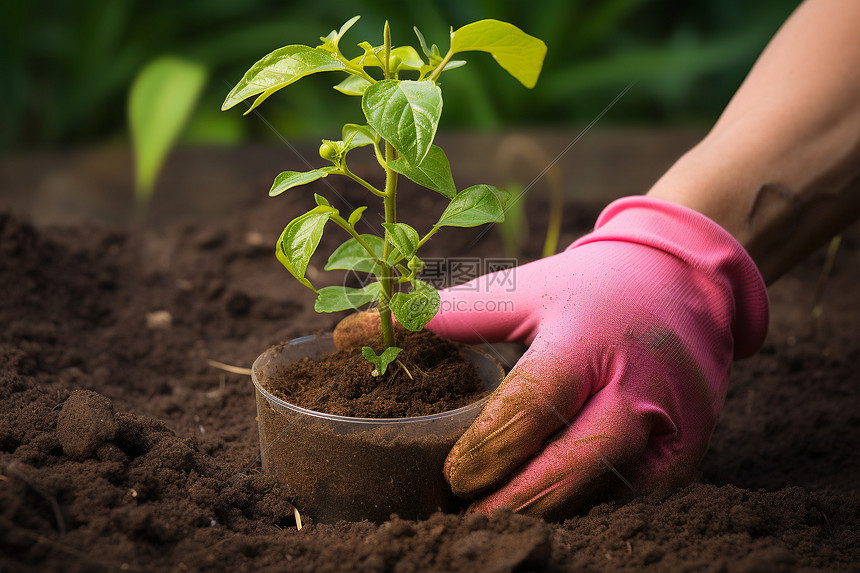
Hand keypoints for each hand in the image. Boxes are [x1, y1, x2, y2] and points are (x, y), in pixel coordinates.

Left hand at [432, 197, 768, 518]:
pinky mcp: (689, 451)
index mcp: (585, 338)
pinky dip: (593, 506)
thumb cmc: (589, 288)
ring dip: (551, 510)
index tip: (453, 476)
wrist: (683, 282)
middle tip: (467, 517)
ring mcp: (671, 423)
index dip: (489, 447)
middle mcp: (636, 384)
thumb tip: (353, 331)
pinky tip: (555, 509)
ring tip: (501, 520)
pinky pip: (637, 495)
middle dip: (516, 499)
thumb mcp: (522, 291)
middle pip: (574, 462)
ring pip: (606, 488)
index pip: (533, 403)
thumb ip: (443, 315)